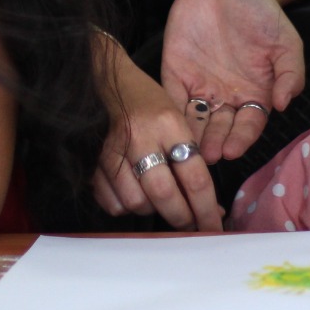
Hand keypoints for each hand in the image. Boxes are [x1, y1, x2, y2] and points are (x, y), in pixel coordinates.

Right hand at [92, 41, 223, 231]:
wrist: (111, 83)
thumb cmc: (151, 103)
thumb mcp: (179, 119)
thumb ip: (191, 158)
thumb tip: (210, 206)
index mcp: (169, 124)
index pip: (194, 176)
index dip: (206, 208)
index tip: (214, 226)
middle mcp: (141, 137)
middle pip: (165, 194)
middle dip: (181, 218)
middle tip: (191, 226)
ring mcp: (114, 151)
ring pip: (137, 202)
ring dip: (153, 211)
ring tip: (161, 202)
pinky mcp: (95, 162)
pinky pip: (113, 202)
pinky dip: (126, 207)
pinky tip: (136, 195)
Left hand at [161, 0, 303, 162]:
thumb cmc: (263, 14)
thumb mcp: (287, 44)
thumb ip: (290, 75)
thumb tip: (284, 104)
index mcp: (253, 95)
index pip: (248, 126)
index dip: (241, 139)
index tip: (233, 150)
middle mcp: (226, 96)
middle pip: (220, 128)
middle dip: (214, 143)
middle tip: (207, 155)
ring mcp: (200, 85)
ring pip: (195, 119)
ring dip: (192, 135)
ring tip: (188, 147)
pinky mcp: (176, 72)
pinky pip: (172, 96)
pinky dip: (170, 111)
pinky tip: (170, 123)